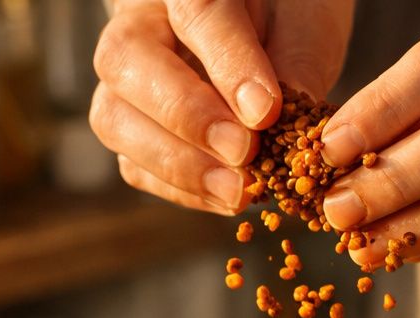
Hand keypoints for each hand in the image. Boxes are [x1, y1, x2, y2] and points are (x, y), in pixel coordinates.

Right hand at [90, 0, 354, 214]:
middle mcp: (140, 22)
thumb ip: (294, 69)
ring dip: (177, 166)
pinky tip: (227, 198)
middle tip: (245, 153)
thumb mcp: (305, 26)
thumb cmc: (287, 18)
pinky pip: (133, 165)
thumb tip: (283, 134)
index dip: (229, 64)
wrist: (266, 30)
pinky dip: (180, 190)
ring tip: (239, 191)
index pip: (197, 11)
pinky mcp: (128, 128)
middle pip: (126, 61)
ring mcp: (124, 79)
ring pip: (114, 119)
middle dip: (187, 117)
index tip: (264, 112)